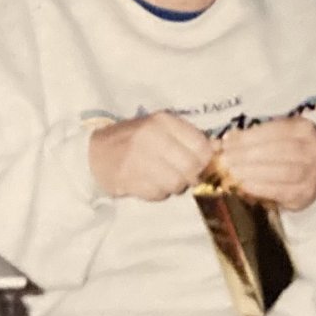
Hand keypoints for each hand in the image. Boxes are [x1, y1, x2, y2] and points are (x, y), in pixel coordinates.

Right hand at [89, 112, 214, 200]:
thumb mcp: (163, 129)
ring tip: (165, 178)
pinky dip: (159, 193)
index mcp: (164, 121)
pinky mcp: (128, 180)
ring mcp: (138, 159)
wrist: (95, 152)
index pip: (201, 145)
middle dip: (192, 175)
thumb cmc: (136, 138)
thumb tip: (220, 148)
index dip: (207, 158)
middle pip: (191, 167)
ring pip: (176, 183)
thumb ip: (191, 137)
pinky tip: (150, 183)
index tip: (203, 163)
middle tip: (186, 175)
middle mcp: (152, 137)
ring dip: (175, 185)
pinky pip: (158, 194)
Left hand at [219, 117, 315, 211]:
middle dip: (249, 154)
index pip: (278, 130)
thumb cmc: (284, 153)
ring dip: (253, 172)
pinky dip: (260, 188)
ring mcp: (312, 172)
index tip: (229, 142)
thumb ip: (249, 138)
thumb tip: (219, 143)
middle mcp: (314, 149)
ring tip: (232, 172)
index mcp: (305, 129)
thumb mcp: (272, 138)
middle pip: (281, 150)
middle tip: (225, 159)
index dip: (251, 136)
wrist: (307, 177)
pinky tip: (243, 186)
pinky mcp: (305, 193)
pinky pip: (281, 191)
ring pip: (283, 171)